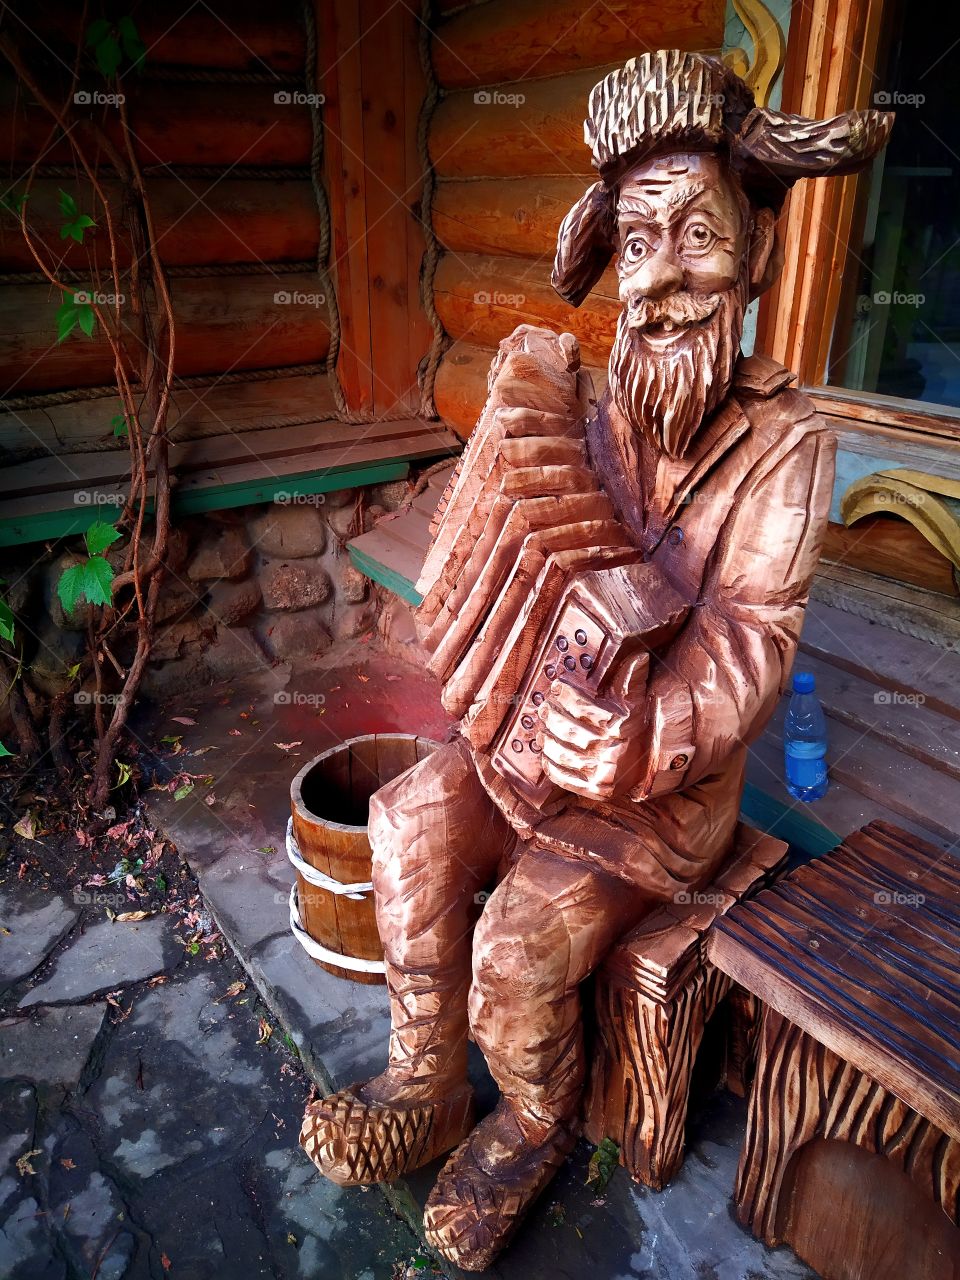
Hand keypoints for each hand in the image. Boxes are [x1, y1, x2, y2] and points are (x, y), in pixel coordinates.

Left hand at [538, 677, 644, 800]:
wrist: (655, 763)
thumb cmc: (640, 727)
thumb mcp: (638, 702)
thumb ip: (632, 680)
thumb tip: (637, 656)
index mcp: (620, 727)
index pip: (583, 707)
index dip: (566, 695)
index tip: (556, 687)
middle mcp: (611, 751)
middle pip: (568, 730)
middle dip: (551, 716)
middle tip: (543, 708)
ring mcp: (603, 773)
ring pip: (563, 754)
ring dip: (547, 740)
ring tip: (542, 729)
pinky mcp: (596, 791)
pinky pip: (565, 778)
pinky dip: (551, 766)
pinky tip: (546, 754)